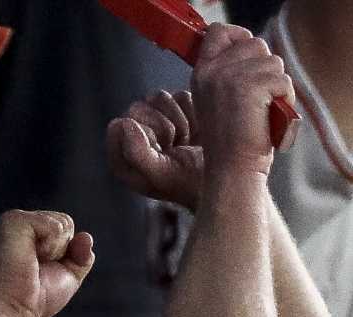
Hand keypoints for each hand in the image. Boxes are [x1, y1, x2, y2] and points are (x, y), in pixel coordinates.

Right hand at [0, 210, 95, 316]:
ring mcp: (16, 218)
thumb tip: (87, 236)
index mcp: (30, 232)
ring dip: (56, 250)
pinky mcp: (14, 220)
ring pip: (63, 223)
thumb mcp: (69, 276)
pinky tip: (30, 257)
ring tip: (31, 263)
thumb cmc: (36, 298)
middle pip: (67, 222)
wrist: (15, 310)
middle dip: (63, 251)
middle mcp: (21, 222)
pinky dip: (51, 247)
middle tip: (37, 268)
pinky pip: (55, 226)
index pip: (66, 227)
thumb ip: (82, 256)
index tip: (44, 270)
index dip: (67, 252)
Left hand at [108, 89, 205, 210]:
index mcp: (123, 159)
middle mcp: (136, 138)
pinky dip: (194, 113)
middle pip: (139, 108)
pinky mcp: (179, 111)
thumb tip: (125, 122)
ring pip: (159, 97)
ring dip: (181, 120)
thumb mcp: (161, 175)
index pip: (119, 126)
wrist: (232, 179)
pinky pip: (181, 96)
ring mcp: (157, 122)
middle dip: (165, 126)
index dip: (144, 135)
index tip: (163, 152)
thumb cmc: (193, 184)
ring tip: (189, 142)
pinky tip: (198, 133)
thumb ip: (136, 154)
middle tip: (179, 147)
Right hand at [191, 24, 293, 178]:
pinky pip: (283, 82)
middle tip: (262, 101)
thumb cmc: (233, 144)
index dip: (241, 38)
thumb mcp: (219, 102)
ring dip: (278, 88)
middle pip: (255, 44)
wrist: (233, 171)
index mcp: (202, 72)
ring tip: (266, 114)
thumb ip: (228, 75)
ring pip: (274, 63)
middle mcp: (213, 70)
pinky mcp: (252, 87)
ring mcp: (231, 77)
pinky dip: (286, 102)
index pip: (220, 32)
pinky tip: (272, 119)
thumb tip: (253, 49)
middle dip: (267, 70)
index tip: (253, 59)